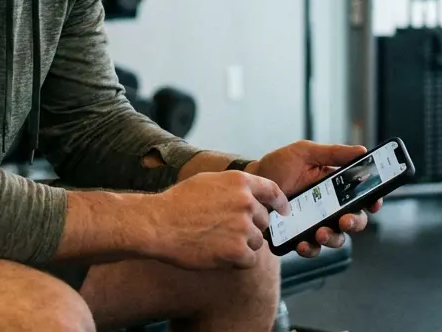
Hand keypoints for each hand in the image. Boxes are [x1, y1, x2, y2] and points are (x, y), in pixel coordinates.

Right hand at [147, 171, 288, 270]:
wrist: (158, 225)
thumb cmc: (177, 203)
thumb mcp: (208, 182)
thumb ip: (233, 188)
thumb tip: (250, 196)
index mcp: (240, 182)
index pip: (273, 191)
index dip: (280, 203)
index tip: (283, 211)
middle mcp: (246, 202)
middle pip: (263, 221)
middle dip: (250, 227)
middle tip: (226, 231)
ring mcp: (243, 227)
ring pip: (257, 241)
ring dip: (242, 245)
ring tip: (216, 242)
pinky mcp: (237, 251)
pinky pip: (250, 260)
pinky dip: (237, 261)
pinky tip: (218, 254)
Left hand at [249, 140, 382, 257]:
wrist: (250, 183)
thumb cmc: (277, 166)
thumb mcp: (304, 153)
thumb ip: (332, 153)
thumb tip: (362, 151)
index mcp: (335, 187)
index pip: (362, 197)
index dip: (373, 201)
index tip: (374, 202)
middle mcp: (329, 208)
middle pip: (354, 220)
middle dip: (355, 223)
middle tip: (345, 220)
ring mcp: (314, 224)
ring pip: (335, 238)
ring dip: (332, 238)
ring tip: (320, 233)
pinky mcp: (298, 237)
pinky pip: (311, 249)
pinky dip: (310, 249)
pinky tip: (303, 244)